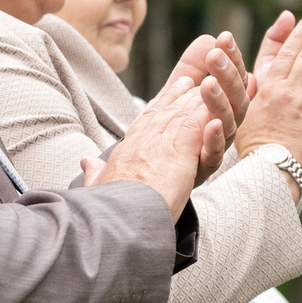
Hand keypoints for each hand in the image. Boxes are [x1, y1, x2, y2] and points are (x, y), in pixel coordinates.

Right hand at [93, 68, 226, 222]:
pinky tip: (215, 109)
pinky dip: (205, 117)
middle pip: (164, 113)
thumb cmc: (108, 209)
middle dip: (178, 97)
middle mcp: (143, 143)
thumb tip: (86, 162)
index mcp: (126, 151)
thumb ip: (94, 172)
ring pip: (180, 116)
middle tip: (190, 83)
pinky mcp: (179, 156)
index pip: (144, 122)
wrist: (119, 219)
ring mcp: (161, 147)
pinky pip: (194, 129)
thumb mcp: (98, 187)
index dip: (156, 106)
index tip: (165, 95)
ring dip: (195, 102)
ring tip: (208, 90)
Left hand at [156, 33, 251, 180]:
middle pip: (235, 98)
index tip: (224, 38)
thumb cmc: (172, 129)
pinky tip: (211, 123)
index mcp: (224, 106)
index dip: (231, 58)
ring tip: (209, 84)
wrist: (150, 174)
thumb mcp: (178, 95)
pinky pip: (213, 154)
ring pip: (227, 124)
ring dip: (219, 103)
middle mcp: (225, 125)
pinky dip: (213, 139)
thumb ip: (192, 69)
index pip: (234, 78)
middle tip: (215, 55)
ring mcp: (216, 146)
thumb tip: (209, 37)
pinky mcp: (202, 167)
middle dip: (228, 75)